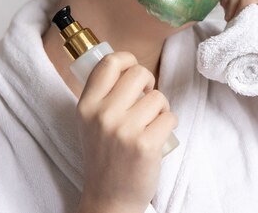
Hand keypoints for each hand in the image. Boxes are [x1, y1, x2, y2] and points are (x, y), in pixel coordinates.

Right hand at [76, 52, 177, 212]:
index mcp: (86, 105)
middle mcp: (102, 115)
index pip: (110, 62)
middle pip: (139, 73)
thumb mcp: (91, 121)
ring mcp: (124, 130)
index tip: (134, 72)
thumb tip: (128, 63)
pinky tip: (158, 137)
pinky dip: (169, 125)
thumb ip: (103, 94)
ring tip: (150, 124)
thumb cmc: (105, 155)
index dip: (128, 60)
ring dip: (161, 108)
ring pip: (158, 96)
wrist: (109, 197)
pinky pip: (170, 117)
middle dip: (149, 84)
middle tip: (145, 100)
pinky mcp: (145, 145)